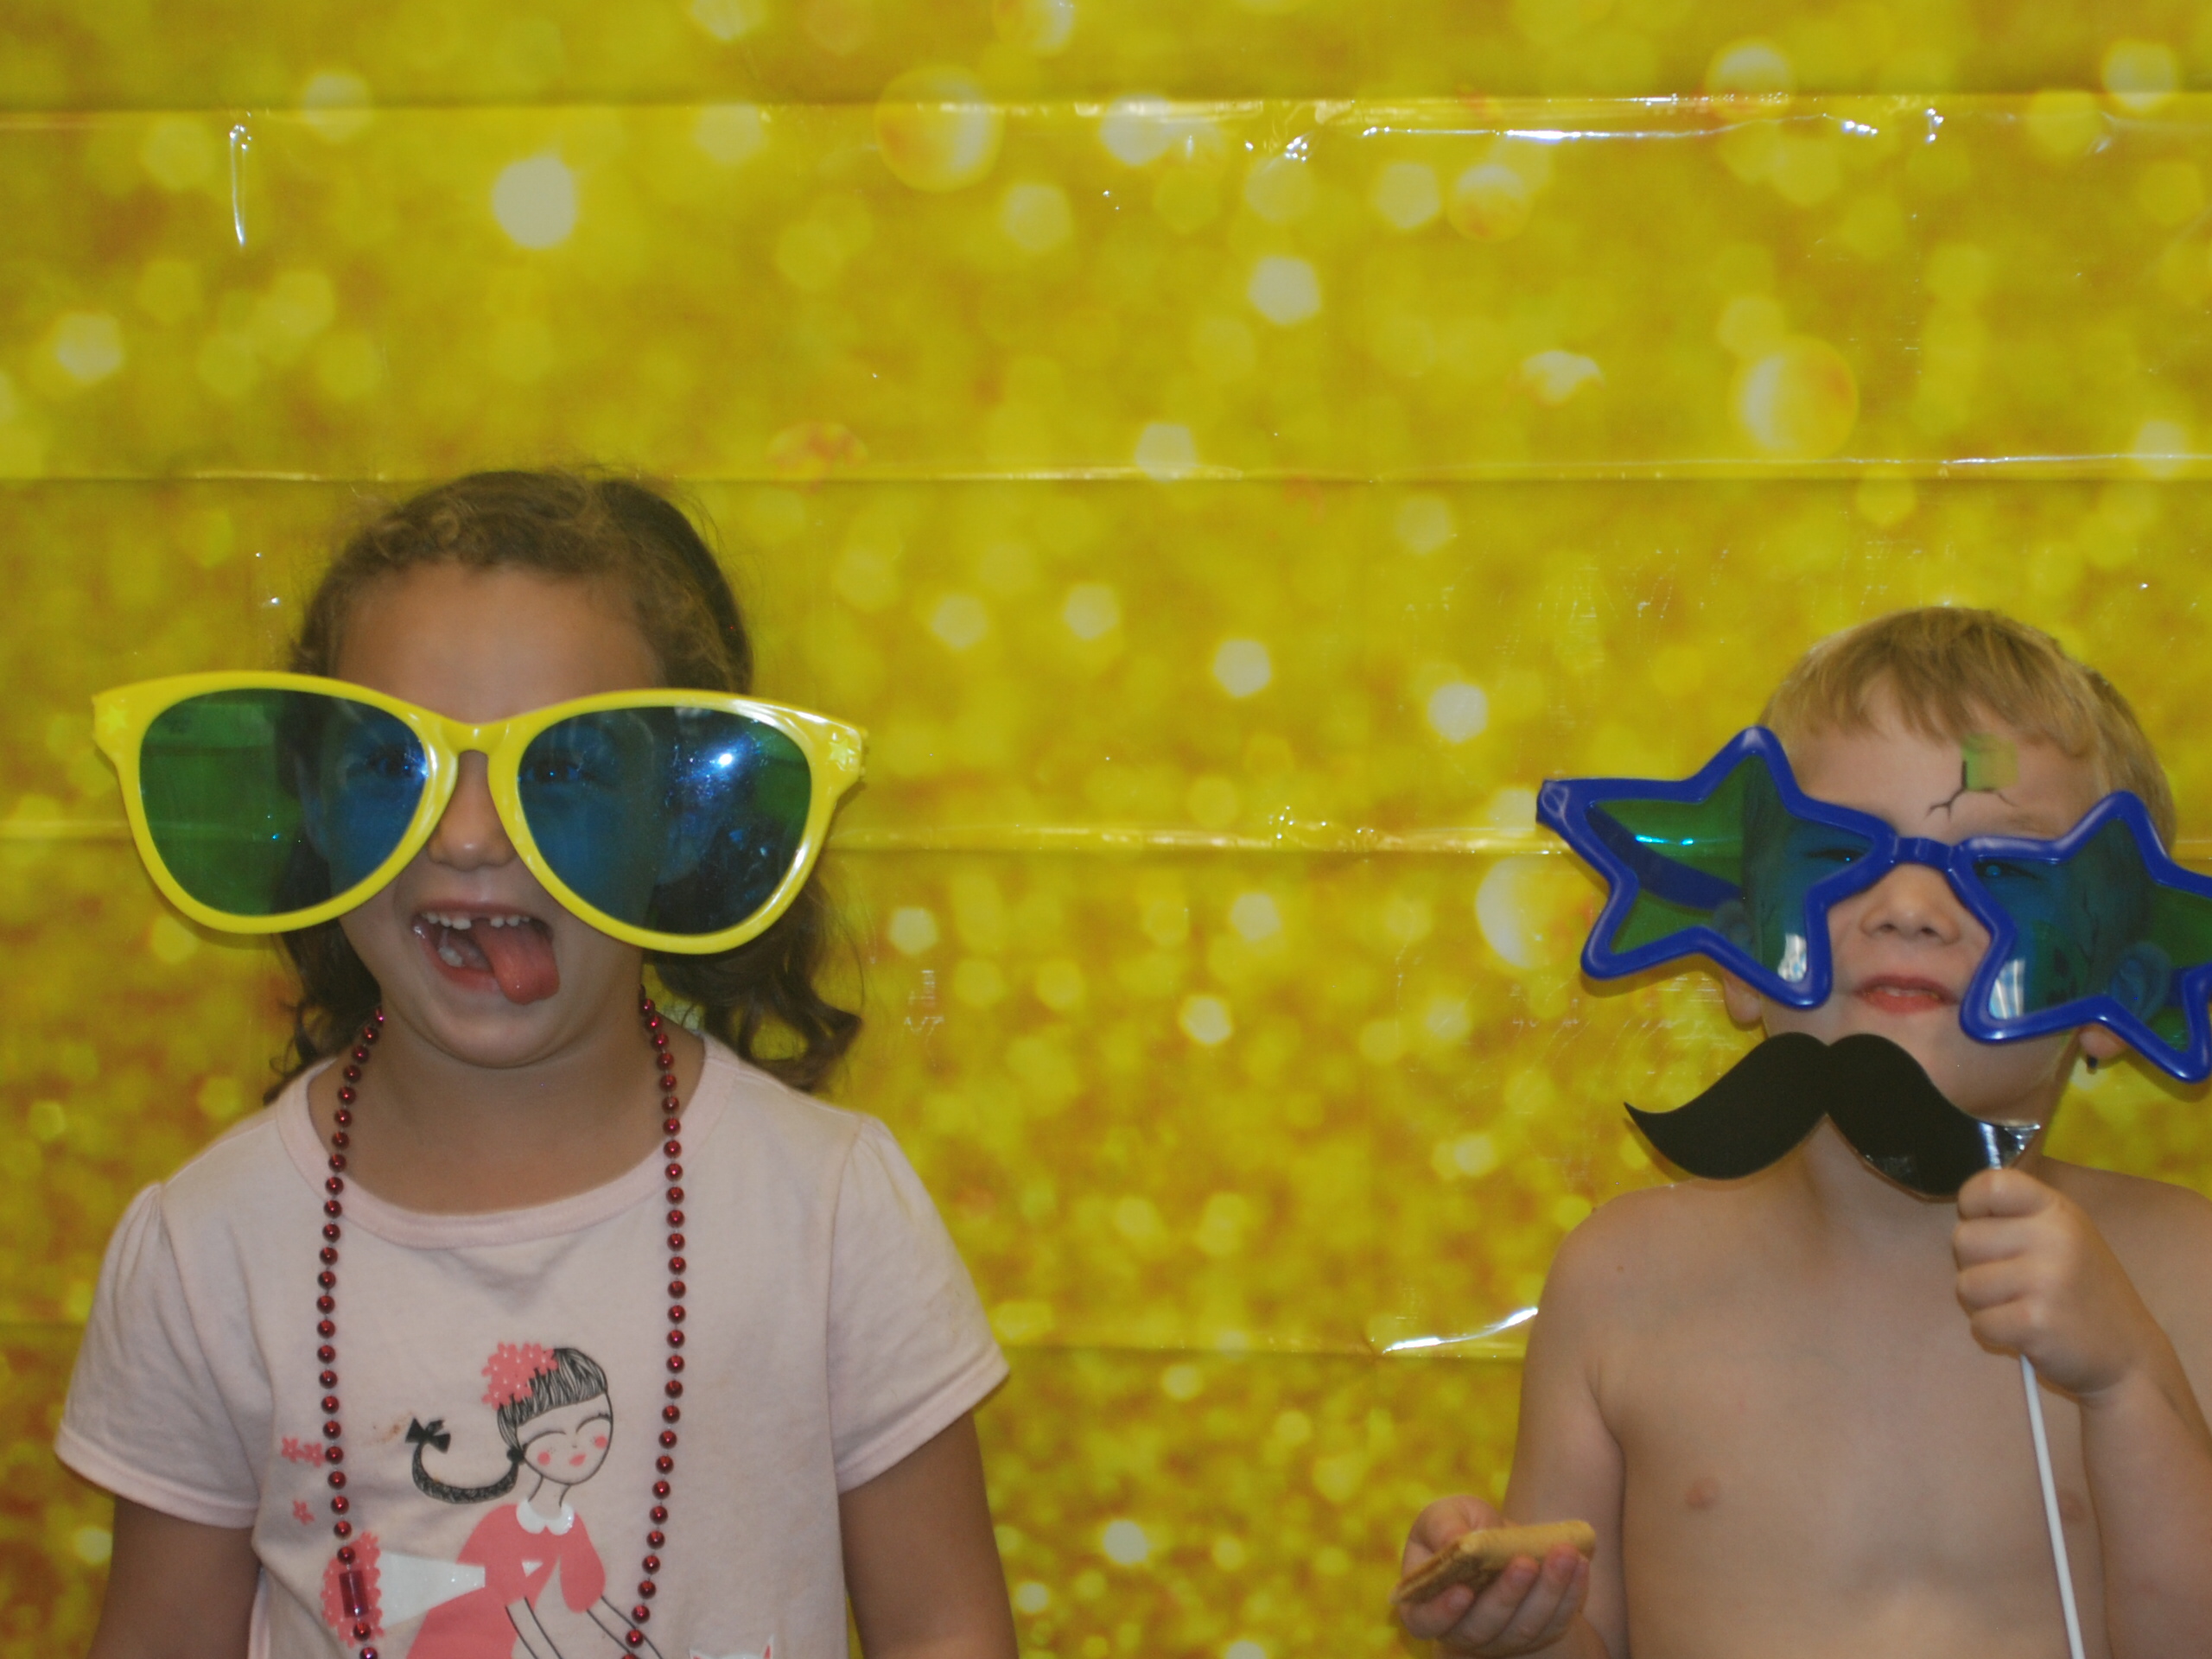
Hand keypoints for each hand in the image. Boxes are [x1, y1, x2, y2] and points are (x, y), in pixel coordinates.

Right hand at [1396, 1496, 1589, 1655]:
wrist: (1496, 1539)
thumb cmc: (1458, 1526)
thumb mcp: (1443, 1515)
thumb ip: (1443, 1526)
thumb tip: (1454, 1542)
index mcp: (1426, 1604)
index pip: (1425, 1621)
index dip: (1442, 1612)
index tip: (1464, 1591)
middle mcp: (1463, 1632)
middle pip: (1483, 1627)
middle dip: (1508, 1595)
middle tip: (1526, 1562)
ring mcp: (1502, 1639)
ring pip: (1525, 1628)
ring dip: (1548, 1593)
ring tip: (1564, 1554)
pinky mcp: (1537, 1634)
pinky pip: (1556, 1623)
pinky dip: (1570, 1595)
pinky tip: (1580, 1564)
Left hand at [1955, 1167, 2158, 1398]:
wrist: (2129, 1356)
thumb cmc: (2082, 1292)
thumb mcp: (2065, 1236)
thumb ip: (2019, 1216)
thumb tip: (1964, 1210)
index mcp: (2057, 1210)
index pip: (1992, 1185)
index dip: (1972, 1205)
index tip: (1985, 1226)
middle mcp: (2054, 1238)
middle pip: (1964, 1239)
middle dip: (1977, 1266)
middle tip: (2014, 1283)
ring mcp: (2046, 1280)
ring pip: (1966, 1285)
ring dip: (1985, 1304)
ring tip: (2022, 1307)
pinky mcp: (2035, 1321)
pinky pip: (1980, 1323)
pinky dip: (1996, 1334)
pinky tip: (2027, 1332)